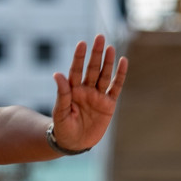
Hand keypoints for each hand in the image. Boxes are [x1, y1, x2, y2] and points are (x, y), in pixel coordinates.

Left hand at [51, 35, 127, 152]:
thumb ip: (62, 94)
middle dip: (96, 54)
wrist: (75, 143)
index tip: (82, 44)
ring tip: (110, 47)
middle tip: (99, 37)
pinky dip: (120, 75)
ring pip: (104, 75)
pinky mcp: (109, 104)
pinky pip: (115, 87)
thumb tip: (57, 74)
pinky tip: (123, 62)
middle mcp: (86, 89)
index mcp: (72, 90)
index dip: (79, 57)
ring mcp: (98, 96)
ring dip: (108, 62)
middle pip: (92, 69)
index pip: (76, 70)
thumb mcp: (60, 112)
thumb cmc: (63, 128)